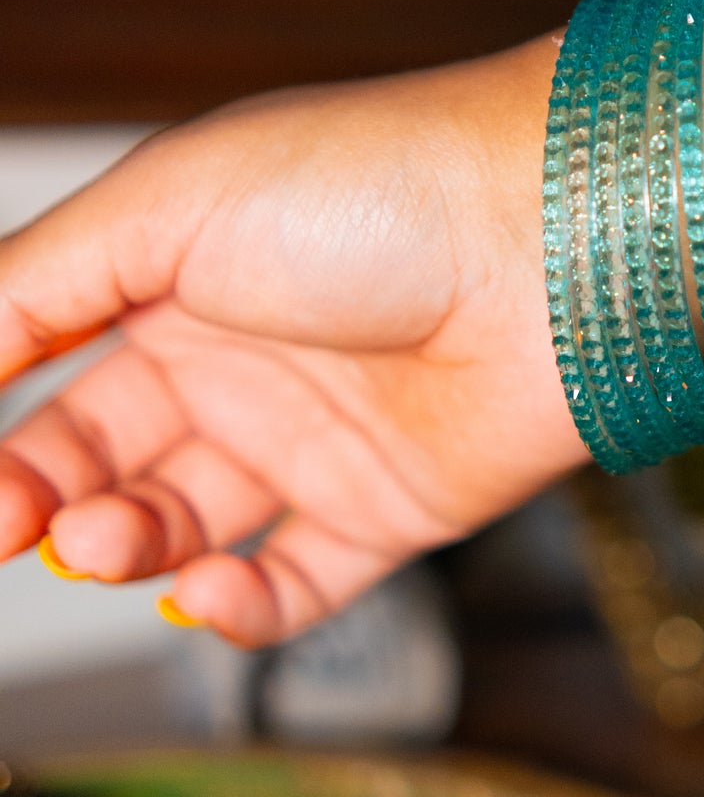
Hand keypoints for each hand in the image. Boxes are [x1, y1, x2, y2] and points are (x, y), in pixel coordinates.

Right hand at [0, 40, 583, 645]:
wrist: (556, 239)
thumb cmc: (377, 186)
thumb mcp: (169, 204)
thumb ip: (36, 283)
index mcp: (177, 269)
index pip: (47, 358)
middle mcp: (242, 354)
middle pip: (101, 454)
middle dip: (43, 496)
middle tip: (21, 518)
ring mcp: (317, 438)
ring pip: (183, 528)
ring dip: (126, 548)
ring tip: (111, 540)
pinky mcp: (393, 510)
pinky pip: (296, 588)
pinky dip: (239, 610)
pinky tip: (209, 590)